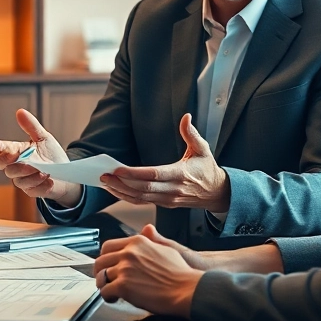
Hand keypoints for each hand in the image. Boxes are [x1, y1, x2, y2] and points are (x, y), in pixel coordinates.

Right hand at [0, 109, 81, 206]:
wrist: (65, 173)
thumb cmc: (51, 155)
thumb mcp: (43, 137)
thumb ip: (31, 126)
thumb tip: (20, 111)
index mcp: (16, 153)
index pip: (1, 151)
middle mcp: (16, 167)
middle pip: (6, 168)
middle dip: (15, 164)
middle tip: (25, 158)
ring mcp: (23, 181)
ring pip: (19, 180)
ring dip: (32, 174)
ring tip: (45, 170)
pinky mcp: (33, 191)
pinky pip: (33, 190)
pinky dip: (41, 184)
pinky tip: (50, 179)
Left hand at [94, 224, 203, 315]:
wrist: (186, 289)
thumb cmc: (180, 273)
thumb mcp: (167, 248)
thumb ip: (153, 240)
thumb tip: (147, 229)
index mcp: (138, 242)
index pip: (109, 246)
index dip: (106, 258)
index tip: (109, 265)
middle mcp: (129, 253)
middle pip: (100, 260)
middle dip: (101, 272)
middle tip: (106, 280)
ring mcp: (124, 269)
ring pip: (101, 276)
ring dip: (104, 285)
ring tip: (112, 291)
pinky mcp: (123, 285)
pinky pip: (105, 291)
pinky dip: (108, 297)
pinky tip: (115, 299)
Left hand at [101, 114, 230, 211]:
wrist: (216, 193)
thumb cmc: (207, 169)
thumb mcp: (203, 149)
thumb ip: (191, 133)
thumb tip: (186, 117)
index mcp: (180, 175)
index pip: (154, 175)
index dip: (134, 174)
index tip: (119, 169)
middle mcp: (172, 190)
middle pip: (142, 188)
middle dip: (121, 183)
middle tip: (104, 175)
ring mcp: (167, 199)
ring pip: (140, 197)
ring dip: (121, 191)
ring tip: (106, 182)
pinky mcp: (164, 204)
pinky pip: (143, 202)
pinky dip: (127, 198)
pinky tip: (116, 190)